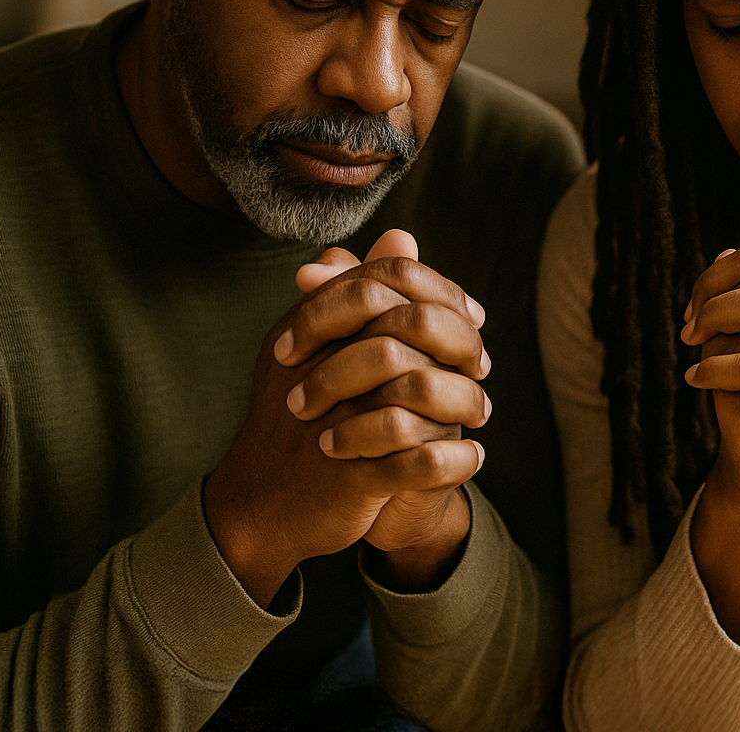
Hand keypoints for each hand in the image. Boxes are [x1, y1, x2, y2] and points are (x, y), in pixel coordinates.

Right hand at [205, 230, 490, 605]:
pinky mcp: (349, 478)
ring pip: (417, 390)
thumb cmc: (299, 419)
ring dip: (463, 400)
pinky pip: (419, 461)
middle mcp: (317, 369)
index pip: (382, 285)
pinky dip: (455, 458)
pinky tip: (472, 454)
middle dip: (456, 342)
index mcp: (306, 333)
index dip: (437, 295)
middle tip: (479, 365)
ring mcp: (333, 423)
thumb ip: (359, 293)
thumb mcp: (320, 348)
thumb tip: (403, 235)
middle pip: (405, 328)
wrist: (259, 505)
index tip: (470, 317)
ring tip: (479, 412)